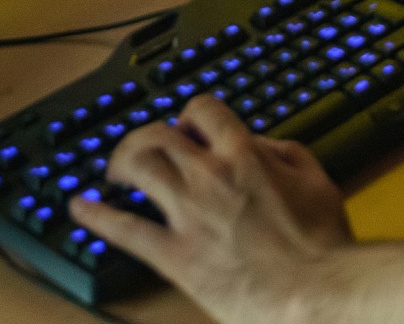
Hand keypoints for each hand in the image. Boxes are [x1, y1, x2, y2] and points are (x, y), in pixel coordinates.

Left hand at [73, 96, 350, 321]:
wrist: (316, 293)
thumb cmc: (323, 245)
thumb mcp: (316, 179)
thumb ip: (283, 151)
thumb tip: (257, 143)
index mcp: (244, 155)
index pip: (203, 110)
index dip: (190, 114)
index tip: (187, 125)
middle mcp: (209, 177)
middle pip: (158, 135)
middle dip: (144, 135)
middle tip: (140, 147)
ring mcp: (188, 215)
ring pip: (137, 169)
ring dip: (119, 163)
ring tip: (112, 171)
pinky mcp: (176, 256)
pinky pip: (125, 230)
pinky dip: (96, 216)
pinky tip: (80, 208)